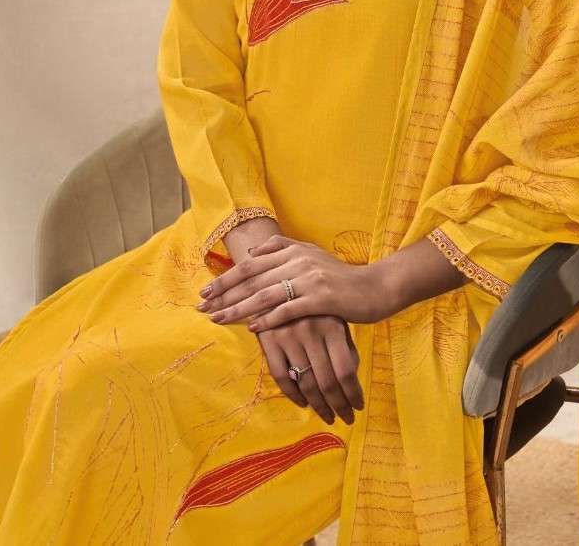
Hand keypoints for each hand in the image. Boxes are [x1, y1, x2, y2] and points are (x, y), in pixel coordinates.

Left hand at [196, 234, 393, 330]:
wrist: (376, 288)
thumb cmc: (342, 278)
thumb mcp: (313, 255)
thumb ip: (285, 250)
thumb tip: (254, 251)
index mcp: (294, 250)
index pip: (251, 264)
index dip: (226, 278)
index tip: (205, 292)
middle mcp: (299, 261)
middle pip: (253, 279)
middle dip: (225, 295)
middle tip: (202, 308)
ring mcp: (310, 279)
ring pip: (266, 295)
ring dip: (239, 309)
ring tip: (219, 319)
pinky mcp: (322, 299)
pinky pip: (288, 310)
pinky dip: (269, 319)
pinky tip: (253, 329)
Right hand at [255, 314, 364, 426]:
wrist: (280, 283)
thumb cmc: (316, 306)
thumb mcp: (336, 319)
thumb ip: (345, 346)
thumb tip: (352, 379)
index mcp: (332, 326)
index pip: (345, 370)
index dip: (353, 393)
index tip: (358, 407)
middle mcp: (311, 331)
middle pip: (327, 381)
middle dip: (339, 405)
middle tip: (346, 419)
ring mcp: (288, 336)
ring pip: (306, 383)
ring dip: (319, 406)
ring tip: (329, 416)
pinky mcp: (268, 340)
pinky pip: (281, 377)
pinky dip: (294, 395)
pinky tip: (305, 404)